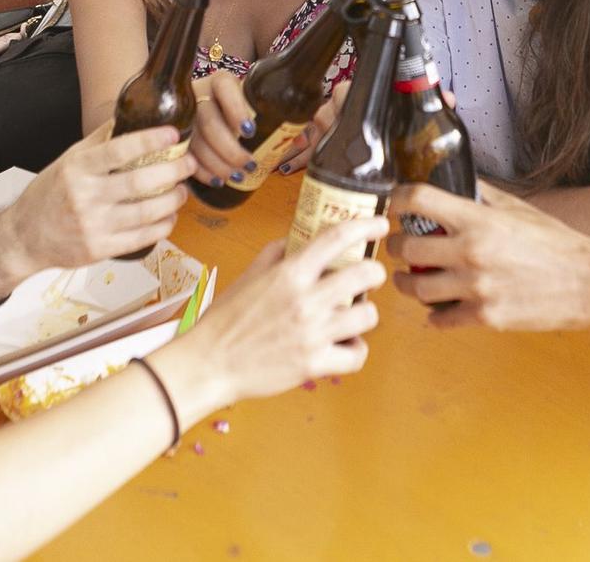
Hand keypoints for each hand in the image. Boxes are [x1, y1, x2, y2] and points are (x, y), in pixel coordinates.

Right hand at [0, 123, 193, 279]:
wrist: (23, 237)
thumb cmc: (48, 194)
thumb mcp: (67, 161)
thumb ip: (99, 142)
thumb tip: (128, 114)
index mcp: (77, 169)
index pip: (118, 151)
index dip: (149, 141)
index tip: (173, 135)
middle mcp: (85, 196)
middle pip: (139, 183)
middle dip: (172, 171)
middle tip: (189, 163)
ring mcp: (93, 226)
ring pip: (146, 213)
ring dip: (172, 200)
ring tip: (182, 190)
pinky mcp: (100, 249)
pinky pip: (141, 238)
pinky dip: (162, 226)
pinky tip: (169, 216)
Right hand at [150, 217, 386, 416]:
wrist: (209, 363)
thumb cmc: (225, 319)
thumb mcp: (249, 274)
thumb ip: (277, 253)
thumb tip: (300, 240)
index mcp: (289, 273)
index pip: (336, 238)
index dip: (365, 227)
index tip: (379, 224)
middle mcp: (305, 300)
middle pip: (365, 275)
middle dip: (373, 272)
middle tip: (368, 276)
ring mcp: (312, 334)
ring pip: (368, 315)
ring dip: (365, 312)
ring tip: (353, 314)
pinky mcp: (314, 365)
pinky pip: (357, 355)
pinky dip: (355, 350)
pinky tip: (345, 344)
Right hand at [187, 72, 330, 188]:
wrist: (208, 109)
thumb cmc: (242, 108)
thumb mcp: (258, 106)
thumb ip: (281, 119)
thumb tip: (301, 140)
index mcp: (222, 82)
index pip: (225, 87)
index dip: (236, 109)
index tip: (250, 131)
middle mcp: (200, 95)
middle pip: (209, 121)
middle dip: (229, 148)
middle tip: (248, 165)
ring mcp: (185, 115)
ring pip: (196, 141)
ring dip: (216, 163)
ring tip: (234, 177)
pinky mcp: (177, 135)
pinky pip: (184, 154)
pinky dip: (201, 171)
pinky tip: (216, 180)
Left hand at [386, 183, 589, 330]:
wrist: (587, 283)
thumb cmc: (555, 243)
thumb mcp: (518, 208)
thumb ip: (482, 196)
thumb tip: (455, 183)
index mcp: (478, 220)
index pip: (419, 200)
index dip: (397, 200)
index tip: (393, 205)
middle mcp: (471, 252)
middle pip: (406, 248)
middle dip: (394, 246)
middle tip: (395, 246)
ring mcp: (476, 288)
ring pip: (416, 289)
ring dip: (406, 283)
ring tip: (408, 279)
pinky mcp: (485, 317)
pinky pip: (440, 320)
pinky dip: (433, 316)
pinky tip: (437, 309)